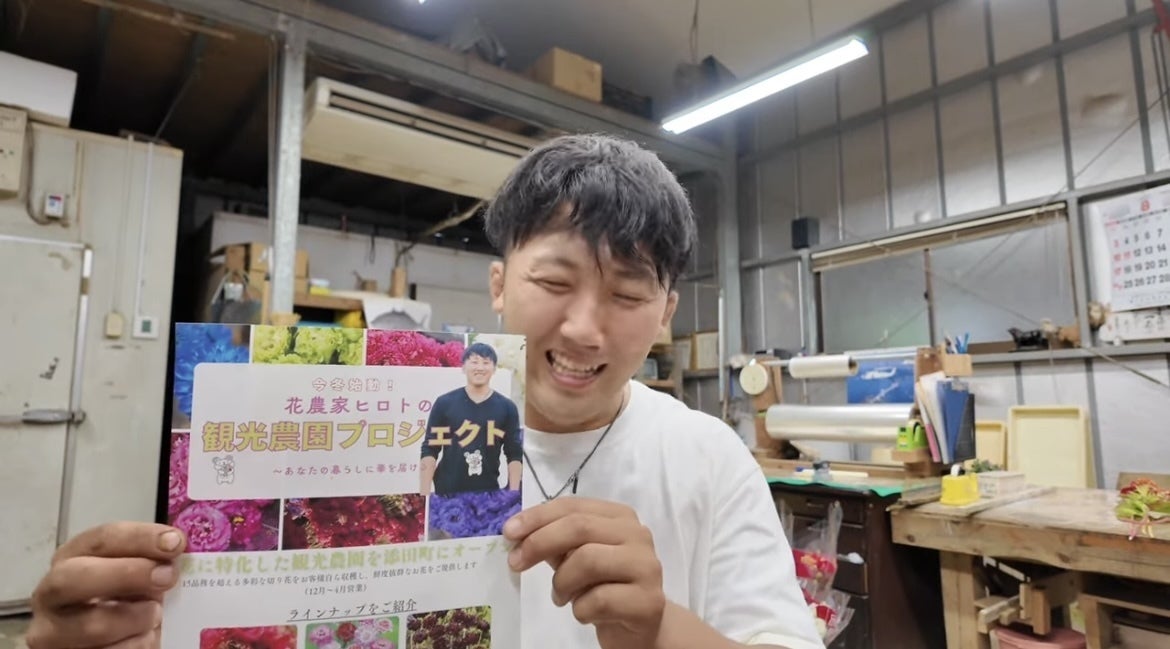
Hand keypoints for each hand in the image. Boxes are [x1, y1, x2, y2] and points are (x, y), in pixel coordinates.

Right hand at [27, 522, 185, 648]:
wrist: (115, 641)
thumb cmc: (127, 602)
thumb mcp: (138, 576)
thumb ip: (150, 559)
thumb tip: (174, 544)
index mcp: (72, 559)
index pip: (100, 539)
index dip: (139, 538)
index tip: (175, 542)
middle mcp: (52, 594)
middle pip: (74, 577)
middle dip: (125, 574)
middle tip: (166, 577)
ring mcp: (52, 632)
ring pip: (91, 624)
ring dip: (136, 618)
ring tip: (156, 615)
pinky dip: (136, 644)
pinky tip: (144, 637)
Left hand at [503, 498, 664, 648]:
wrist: (640, 626)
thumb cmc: (605, 586)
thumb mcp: (576, 559)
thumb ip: (555, 542)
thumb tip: (517, 533)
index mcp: (620, 517)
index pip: (573, 506)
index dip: (537, 517)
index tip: (509, 533)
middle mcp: (638, 535)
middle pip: (580, 527)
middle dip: (540, 543)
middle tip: (516, 563)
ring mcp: (647, 567)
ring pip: (588, 561)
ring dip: (562, 583)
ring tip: (561, 597)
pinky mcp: (648, 601)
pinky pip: (598, 600)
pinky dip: (580, 610)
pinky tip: (585, 613)